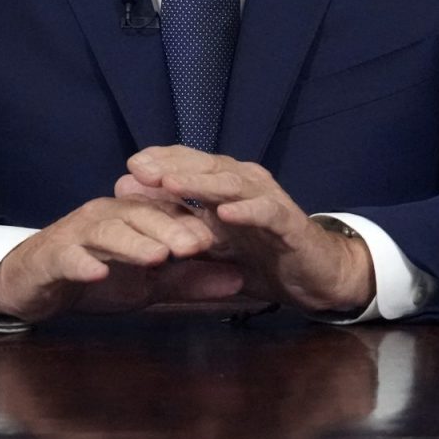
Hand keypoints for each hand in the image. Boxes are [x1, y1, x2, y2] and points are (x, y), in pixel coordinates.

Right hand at [0, 198, 242, 322]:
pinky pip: (67, 257)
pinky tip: (96, 273)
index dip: (197, 221)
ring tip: (157, 257)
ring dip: (132, 243)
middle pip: (141, 216)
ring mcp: (77, 234)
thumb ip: (190, 280)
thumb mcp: (149, 284)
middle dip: (171, 229)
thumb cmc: (96, 276)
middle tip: (199, 246)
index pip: (169, 212)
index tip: (230, 235)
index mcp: (133, 217)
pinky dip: (82, 263)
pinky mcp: (51, 257)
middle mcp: (107, 216)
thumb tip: (241, 281)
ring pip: (107, 232)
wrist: (33, 283)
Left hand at [119, 146, 375, 314]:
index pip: (190, 162)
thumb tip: (124, 193)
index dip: (161, 161)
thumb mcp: (209, 242)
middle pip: (206, 167)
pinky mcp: (290, 224)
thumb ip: (173, 221)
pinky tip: (225, 213)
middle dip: (172, 167)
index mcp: (227, 184)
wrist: (315, 278)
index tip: (129, 167)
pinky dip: (246, 211)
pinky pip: (267, 213)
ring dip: (201, 184)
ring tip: (171, 185)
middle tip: (140, 169)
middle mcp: (247, 183)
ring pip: (232, 185)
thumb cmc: (259, 257)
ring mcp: (269, 201)